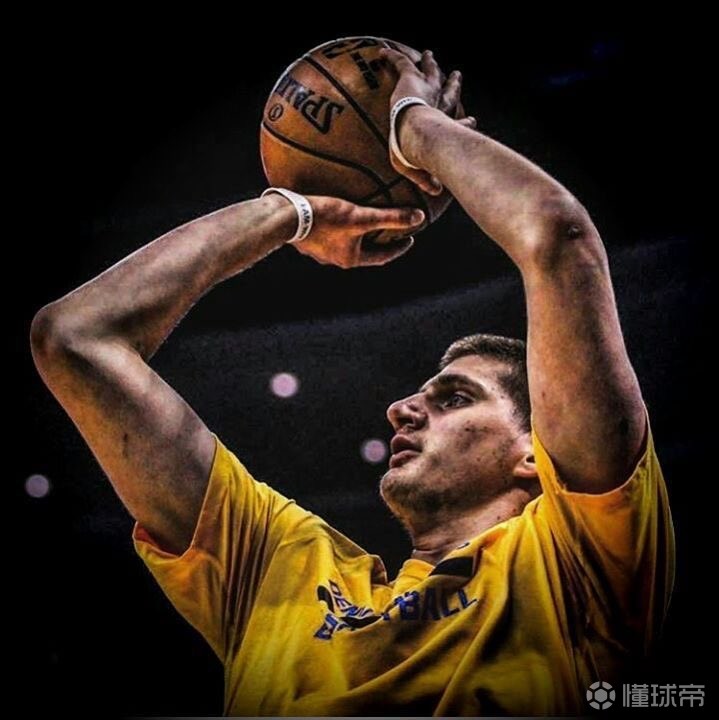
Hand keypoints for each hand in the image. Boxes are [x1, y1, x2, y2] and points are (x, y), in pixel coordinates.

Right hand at [293, 196, 423, 268]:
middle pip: (363, 251)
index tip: (410, 239)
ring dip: (355, 235)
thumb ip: (390, 218)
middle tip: (389, 229)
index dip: (398, 248)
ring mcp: (319, 252)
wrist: (286, 217)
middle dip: (377, 240)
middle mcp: (335, 260)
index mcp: (351, 259)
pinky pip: (328, 235)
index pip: (382, 257)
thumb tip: (419, 218)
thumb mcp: (361, 216)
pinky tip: (335, 215)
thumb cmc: (324, 218)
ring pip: (344, 244)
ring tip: (362, 220)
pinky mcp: (306, 241)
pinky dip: (338, 228)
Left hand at [379, 46, 475, 194]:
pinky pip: (400, 62)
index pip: (459, 124)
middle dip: (453, 85)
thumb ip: (427, 178)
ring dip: (430, 63)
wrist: (418, 134)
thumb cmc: (419, 155)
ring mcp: (427, 89)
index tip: (471, 121)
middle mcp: (440, 105)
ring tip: (428, 55)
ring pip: (430, 71)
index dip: (465, 124)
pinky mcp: (411, 78)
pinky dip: (391, 57)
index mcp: (446, 126)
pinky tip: (381, 51)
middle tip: (457, 76)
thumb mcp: (421, 170)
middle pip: (449, 92)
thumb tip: (435, 191)